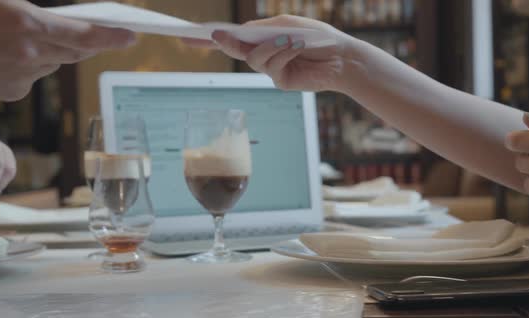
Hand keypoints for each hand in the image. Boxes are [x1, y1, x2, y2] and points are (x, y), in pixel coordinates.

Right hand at [0, 0, 135, 100]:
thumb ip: (36, 11)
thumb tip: (59, 19)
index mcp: (26, 24)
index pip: (84, 36)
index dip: (111, 37)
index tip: (131, 36)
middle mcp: (29, 54)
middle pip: (74, 52)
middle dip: (82, 41)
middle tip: (90, 31)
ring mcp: (20, 76)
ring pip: (54, 63)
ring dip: (50, 50)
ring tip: (21, 35)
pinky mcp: (12, 92)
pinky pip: (35, 75)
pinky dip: (32, 64)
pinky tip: (7, 52)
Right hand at [184, 15, 350, 91]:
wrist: (341, 57)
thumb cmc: (316, 37)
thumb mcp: (287, 24)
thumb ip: (263, 28)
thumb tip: (239, 31)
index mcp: (261, 38)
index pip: (231, 38)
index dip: (208, 39)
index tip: (187, 37)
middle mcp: (262, 54)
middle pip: (234, 49)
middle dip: (224, 42)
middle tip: (215, 35)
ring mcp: (270, 69)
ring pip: (254, 59)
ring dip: (269, 47)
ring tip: (288, 39)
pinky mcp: (281, 82)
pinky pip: (273, 66)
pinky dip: (284, 53)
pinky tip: (297, 46)